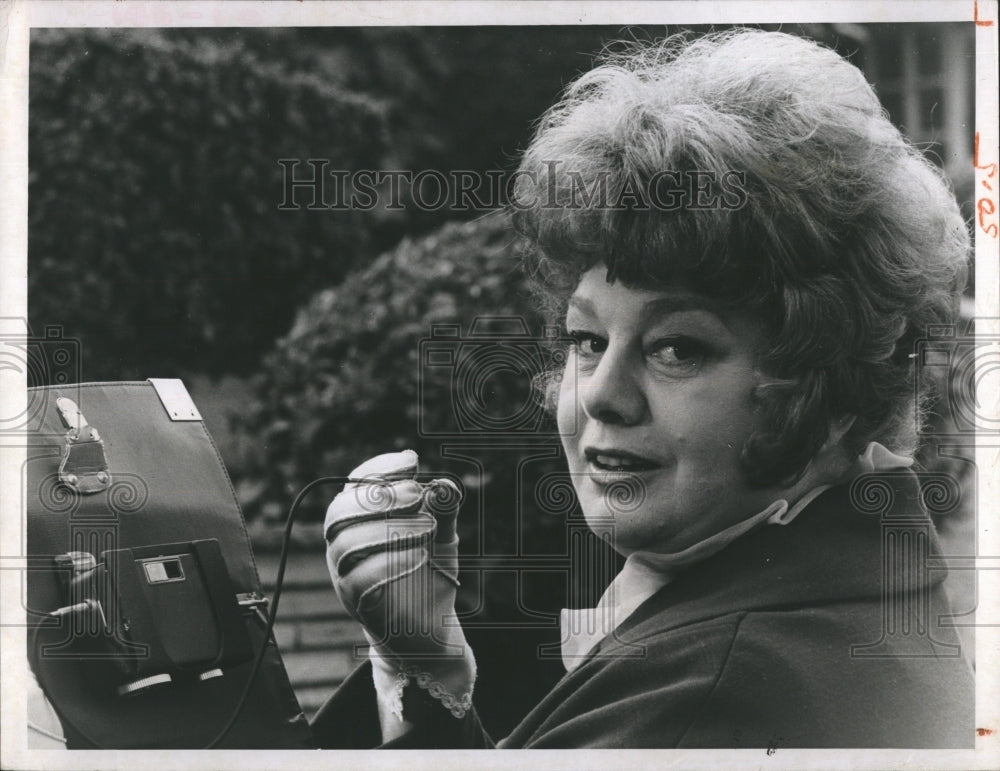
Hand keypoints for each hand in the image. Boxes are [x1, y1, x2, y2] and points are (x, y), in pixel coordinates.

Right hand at [324, 450, 474, 720]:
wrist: (430, 629)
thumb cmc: (430, 574)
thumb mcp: (443, 537)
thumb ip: (444, 511)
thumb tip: (445, 484)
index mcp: (361, 520)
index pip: (355, 484)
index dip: (379, 468)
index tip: (411, 462)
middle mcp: (345, 545)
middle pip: (340, 511)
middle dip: (380, 497)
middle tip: (418, 495)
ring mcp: (345, 575)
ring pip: (345, 543)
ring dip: (389, 529)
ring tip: (428, 528)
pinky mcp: (358, 604)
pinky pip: (357, 579)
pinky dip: (388, 562)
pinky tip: (419, 556)